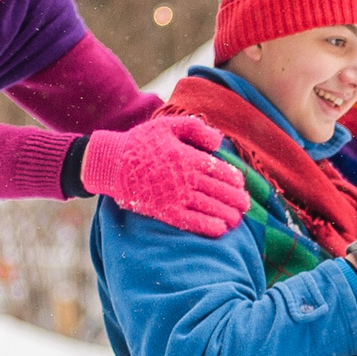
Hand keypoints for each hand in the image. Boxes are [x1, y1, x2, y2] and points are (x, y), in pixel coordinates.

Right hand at [83, 115, 246, 236]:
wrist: (111, 163)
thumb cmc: (140, 142)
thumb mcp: (167, 125)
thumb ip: (195, 128)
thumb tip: (218, 140)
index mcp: (188, 156)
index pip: (220, 170)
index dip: (234, 179)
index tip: (240, 184)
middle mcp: (186, 178)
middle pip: (220, 191)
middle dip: (236, 199)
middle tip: (245, 205)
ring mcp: (176, 196)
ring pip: (210, 207)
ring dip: (228, 215)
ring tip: (237, 219)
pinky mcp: (165, 212)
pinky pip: (192, 222)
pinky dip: (208, 226)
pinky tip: (220, 230)